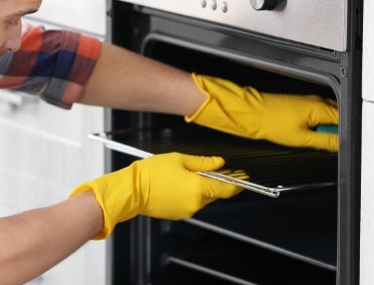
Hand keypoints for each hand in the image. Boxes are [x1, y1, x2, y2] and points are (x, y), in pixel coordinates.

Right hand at [71, 152, 240, 238]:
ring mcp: (186, 210)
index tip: (242, 178)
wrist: (131, 190)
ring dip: (200, 188)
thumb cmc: (151, 172)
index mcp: (198, 188)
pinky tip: (178, 183)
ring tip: (187, 174)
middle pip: (214, 194)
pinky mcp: (177, 214)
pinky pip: (190, 203)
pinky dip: (189, 194)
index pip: (227, 189)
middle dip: (214, 182)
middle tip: (211, 169)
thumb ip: (202, 162)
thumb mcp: (178, 159)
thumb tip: (219, 163)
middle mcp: (195, 203)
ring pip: (201, 198)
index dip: (237, 184)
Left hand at [186, 74, 338, 150]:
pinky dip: (318, 125)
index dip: (345, 135)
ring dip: (327, 129)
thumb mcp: (302, 138)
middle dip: (337, 132)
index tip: (339, 145)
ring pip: (330, 117)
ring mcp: (310, 101)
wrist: (253, 113)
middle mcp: (318, 101)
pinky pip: (319, 115)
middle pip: (340, 118)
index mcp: (321, 108)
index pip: (346, 121)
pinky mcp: (302, 105)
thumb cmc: (272, 123)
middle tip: (326, 144)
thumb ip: (326, 141)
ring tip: (313, 138)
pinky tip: (308, 133)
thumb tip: (343, 145)